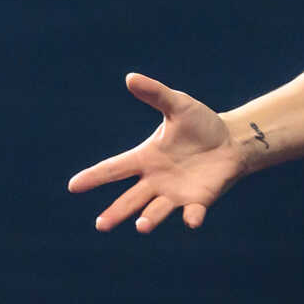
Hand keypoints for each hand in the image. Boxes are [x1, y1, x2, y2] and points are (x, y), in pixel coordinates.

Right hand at [67, 72, 253, 231]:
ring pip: (156, 210)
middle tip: (101, 225)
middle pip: (130, 199)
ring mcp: (176, 193)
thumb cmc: (200, 123)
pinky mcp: (199, 201)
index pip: (115, 168)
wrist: (231, 141)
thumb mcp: (177, 104)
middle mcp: (156, 180)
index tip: (73, 186)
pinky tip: (191, 220)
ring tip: (141, 226)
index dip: (94, 177)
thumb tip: (130, 78)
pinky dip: (191, 218)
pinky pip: (192, 213)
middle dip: (115, 212)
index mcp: (146, 158)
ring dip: (149, 219)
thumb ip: (155, 94)